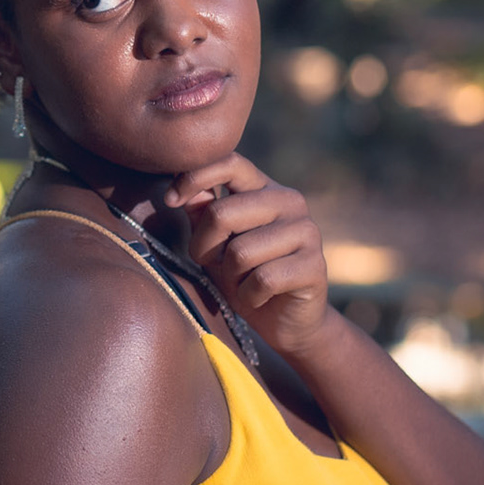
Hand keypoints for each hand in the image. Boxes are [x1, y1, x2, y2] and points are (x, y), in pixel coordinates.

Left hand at [163, 154, 332, 355]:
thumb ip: (203, 213)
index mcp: (264, 188)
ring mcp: (306, 231)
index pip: (229, 163)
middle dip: (205, 246)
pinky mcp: (314, 265)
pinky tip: (259, 297)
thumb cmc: (244, 276)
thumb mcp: (216, 244)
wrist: (284, 321)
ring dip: (230, 276)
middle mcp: (289, 202)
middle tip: (214, 264)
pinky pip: (262, 279)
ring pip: (241, 251)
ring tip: (242, 281)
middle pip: (223, 213)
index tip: (170, 200)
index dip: (194, 177)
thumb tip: (185, 191)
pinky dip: (249, 296)